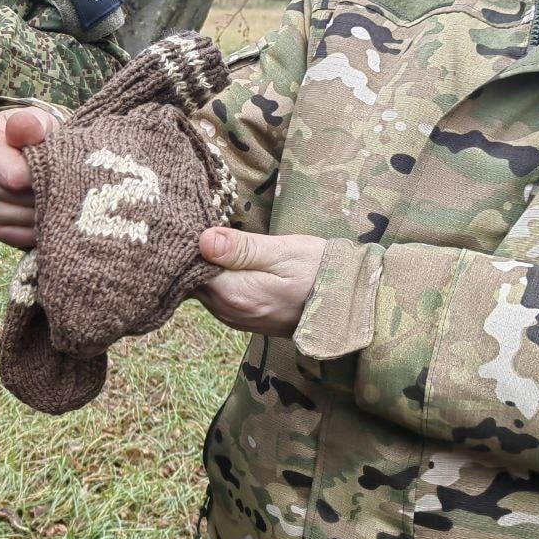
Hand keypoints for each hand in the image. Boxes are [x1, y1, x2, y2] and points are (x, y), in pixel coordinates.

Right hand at [0, 107, 60, 248]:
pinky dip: (43, 227)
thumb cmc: (31, 135)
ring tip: (59, 193)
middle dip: (49, 191)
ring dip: (49, 211)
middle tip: (64, 179)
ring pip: (27, 221)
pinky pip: (24, 237)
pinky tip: (52, 211)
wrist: (19, 153)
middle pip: (23, 200)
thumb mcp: (34, 121)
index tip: (59, 164)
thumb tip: (26, 128)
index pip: (16, 177)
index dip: (45, 174)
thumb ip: (31, 124)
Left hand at [195, 228, 325, 336]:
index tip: (192, 220)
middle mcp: (227, 312)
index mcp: (234, 295)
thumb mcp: (284, 252)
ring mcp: (234, 318)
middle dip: (192, 254)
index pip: (189, 267)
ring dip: (203, 265)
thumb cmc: (321, 273)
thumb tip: (202, 240)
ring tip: (211, 236)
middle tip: (198, 222)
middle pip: (191, 279)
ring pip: (201, 288)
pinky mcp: (243, 317)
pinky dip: (214, 277)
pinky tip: (224, 258)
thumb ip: (241, 249)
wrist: (350, 306)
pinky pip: (216, 296)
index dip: (188, 244)